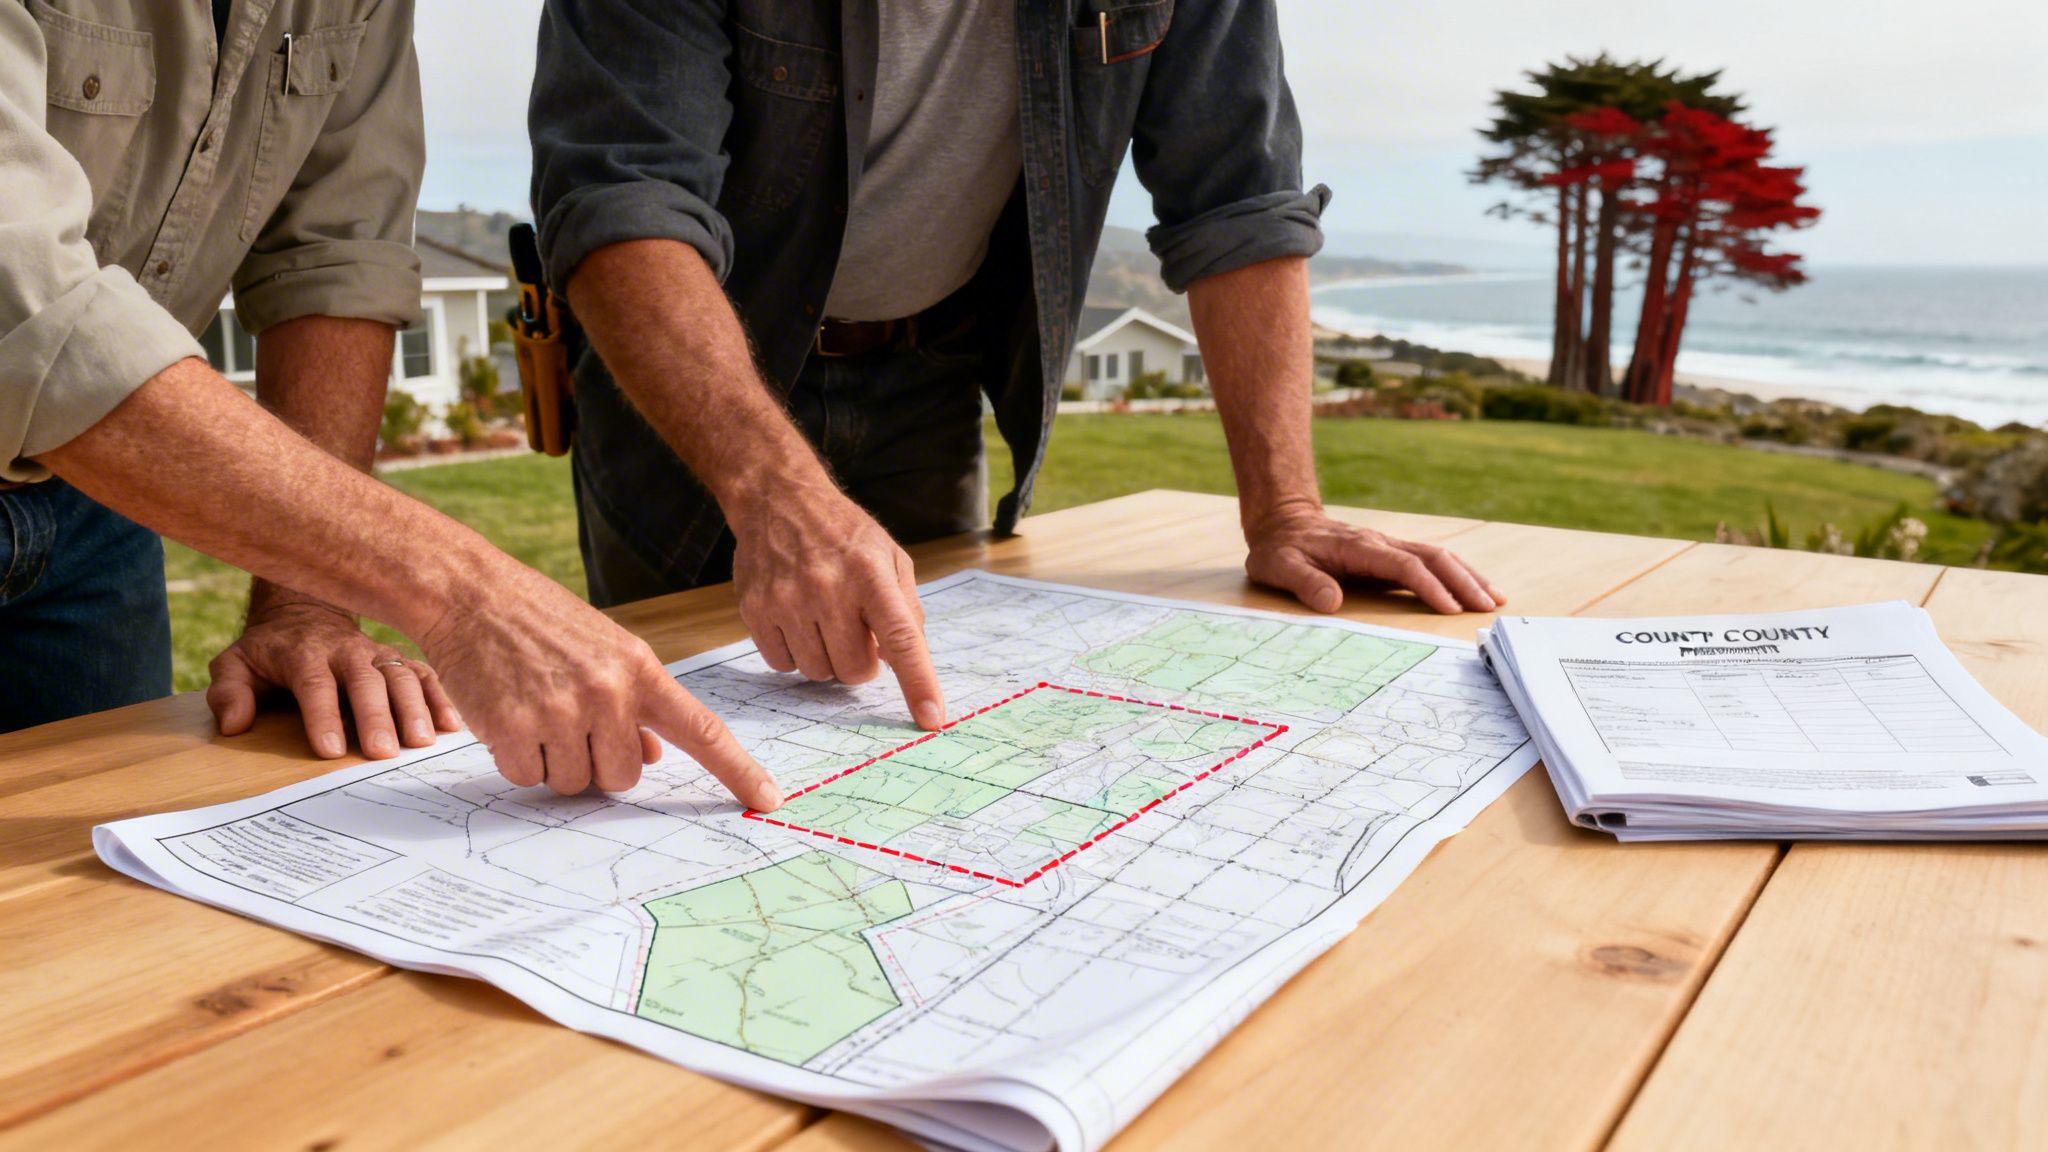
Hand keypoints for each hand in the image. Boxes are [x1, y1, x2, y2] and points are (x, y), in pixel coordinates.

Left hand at [209, 600, 461, 758]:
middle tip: (384, 753)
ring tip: (423, 742)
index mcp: (304, 653)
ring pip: (400, 676)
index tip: (332, 750)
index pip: (316, 684)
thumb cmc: (270, 652)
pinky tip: (452, 725)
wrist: (306, 615)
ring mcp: (378, 653)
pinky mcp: (399, 660)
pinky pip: (424, 675)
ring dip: (415, 708)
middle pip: (366, 682)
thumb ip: (229, 692)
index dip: (324, 716)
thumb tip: (235, 725)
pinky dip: (440, 697)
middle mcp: (346, 651)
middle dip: (376, 716)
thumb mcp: (235, 665)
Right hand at [417, 564, 782, 808]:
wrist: (471, 592)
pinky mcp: (515, 728)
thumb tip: (654, 755)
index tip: (769, 800)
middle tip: (569, 720)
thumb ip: (635, 701)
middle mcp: (609, 692)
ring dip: (555, 760)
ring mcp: (562, 711)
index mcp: (641, 670)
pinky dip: (518, 759)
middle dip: (598, 761)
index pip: (702, 729)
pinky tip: (508, 715)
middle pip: (625, 776)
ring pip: (575, 782)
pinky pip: (529, 777)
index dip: (737, 770)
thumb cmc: (542, 621)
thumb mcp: (605, 649)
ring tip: (535, 708)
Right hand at [729, 490, 945, 730]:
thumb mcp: (890, 556)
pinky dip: (795, 654)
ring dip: (827, 658)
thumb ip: (906, 609)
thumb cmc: (843, 533)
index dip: (918, 682)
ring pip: (818, 673)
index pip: (901, 638)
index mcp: (871, 574)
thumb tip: (905, 663)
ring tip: (824, 622)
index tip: (931, 718)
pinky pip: (782, 665)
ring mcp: (787, 600)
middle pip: (854, 670)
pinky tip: (796, 622)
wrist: (778, 499)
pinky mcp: (755, 610)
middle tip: (856, 635)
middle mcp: (828, 588)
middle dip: (861, 663)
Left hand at [1245, 505, 1503, 614]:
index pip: (1403, 566)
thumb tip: (1330, 602)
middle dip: (1463, 582)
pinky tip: (1473, 588)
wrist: (1284, 523)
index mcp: (1359, 548)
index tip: (1450, 609)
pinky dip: (1457, 574)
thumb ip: (1304, 583)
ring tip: (1494, 599)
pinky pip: (1431, 562)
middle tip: (1487, 608)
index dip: (1428, 587)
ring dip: (1467, 576)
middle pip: (1433, 558)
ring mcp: (1389, 546)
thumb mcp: (1279, 567)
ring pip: (1438, 556)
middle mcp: (1381, 544)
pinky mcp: (1391, 554)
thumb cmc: (1281, 549)